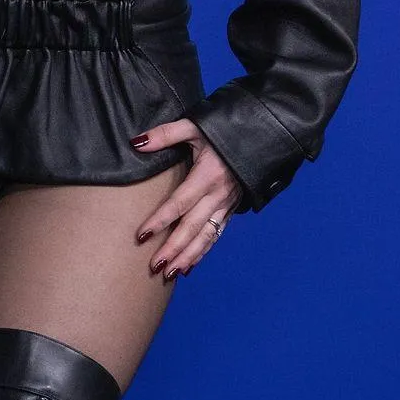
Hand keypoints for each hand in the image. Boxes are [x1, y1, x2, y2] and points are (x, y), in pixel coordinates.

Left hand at [133, 119, 244, 281]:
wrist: (262, 136)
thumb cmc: (225, 130)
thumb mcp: (195, 126)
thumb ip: (166, 134)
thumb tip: (137, 143)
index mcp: (208, 175)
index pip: (179, 203)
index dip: (160, 220)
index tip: (142, 235)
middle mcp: (218, 194)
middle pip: (192, 226)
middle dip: (173, 248)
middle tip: (154, 265)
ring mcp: (226, 204)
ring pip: (206, 236)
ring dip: (188, 256)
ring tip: (169, 273)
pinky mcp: (231, 209)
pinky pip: (216, 235)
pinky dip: (202, 252)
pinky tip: (189, 266)